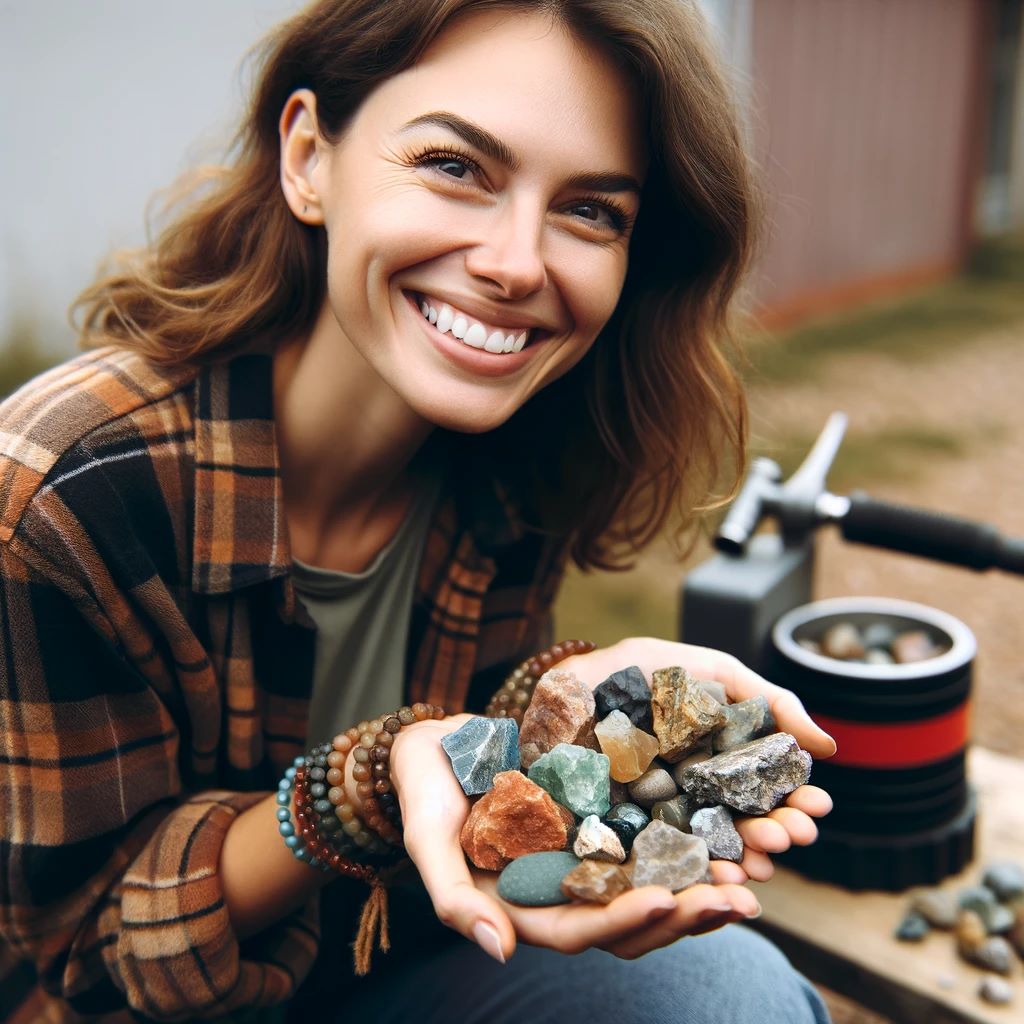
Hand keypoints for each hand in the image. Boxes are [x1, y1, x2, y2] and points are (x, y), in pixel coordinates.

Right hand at [385, 715, 759, 964]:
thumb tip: (497, 950)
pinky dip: (683, 850)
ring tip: (748, 879)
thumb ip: (452, 895)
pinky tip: (722, 836)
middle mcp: (558, 892)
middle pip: (628, 922)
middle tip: (739, 897)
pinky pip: (645, 848)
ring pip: (646, 893)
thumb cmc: (424, 791)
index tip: (669, 899)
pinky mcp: (596, 826)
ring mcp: (580, 861)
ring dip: (696, 892)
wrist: (433, 748)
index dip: (624, 919)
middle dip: (684, 915)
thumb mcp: (427, 838)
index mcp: (520, 907)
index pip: (580, 929)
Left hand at [558, 637, 835, 883]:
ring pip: (708, 851)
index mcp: (715, 763)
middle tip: (793, 835)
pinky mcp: (618, 839)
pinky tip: (716, 878)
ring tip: (762, 862)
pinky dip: (689, 875)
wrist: (562, 680)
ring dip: (742, 860)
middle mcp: (691, 798)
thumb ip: (766, 700)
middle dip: (773, 833)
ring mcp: (656, 821)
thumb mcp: (707, 671)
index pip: (763, 791)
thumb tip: (829, 747)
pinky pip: (657, 865)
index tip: (816, 808)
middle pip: (740, 825)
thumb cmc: (636, 671)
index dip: (792, 801)